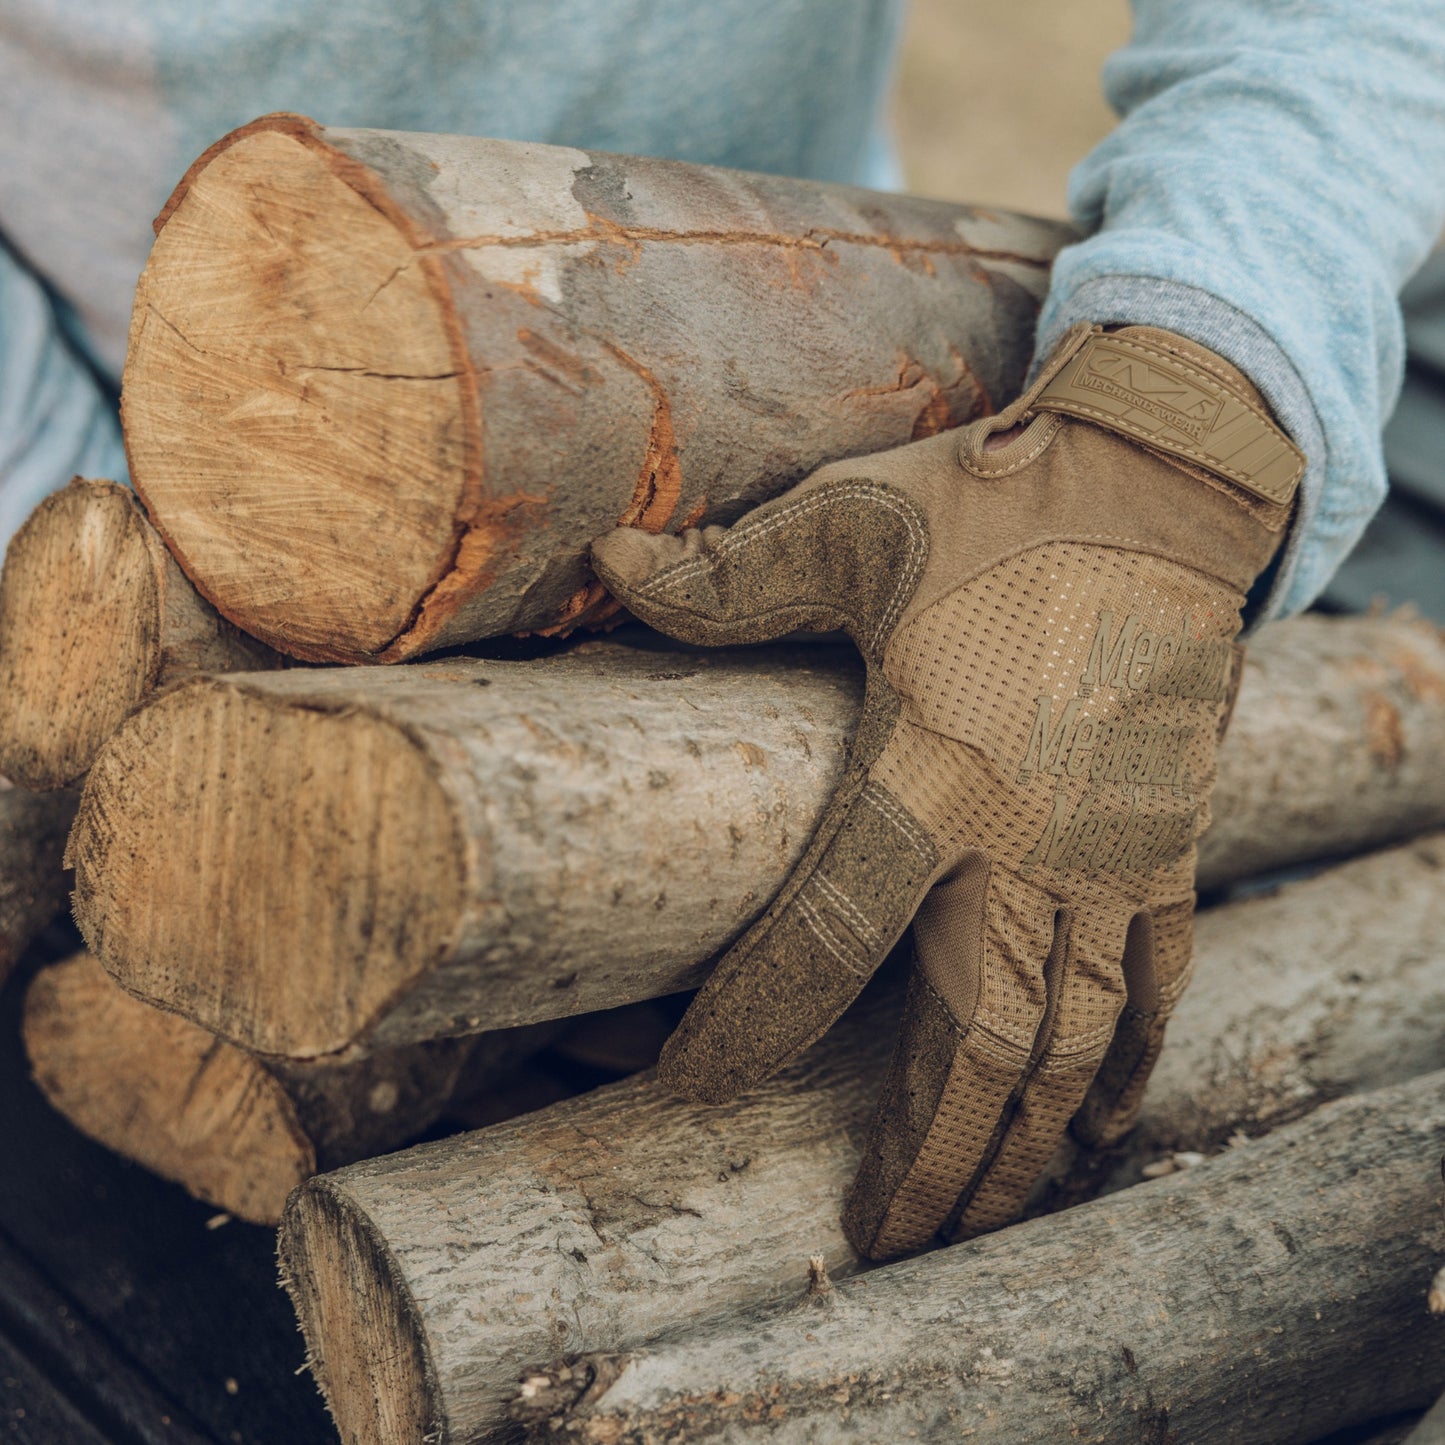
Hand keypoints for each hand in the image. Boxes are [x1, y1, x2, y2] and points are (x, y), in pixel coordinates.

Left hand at [592, 325, 1300, 1259]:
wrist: (1166, 484)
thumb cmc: (996, 505)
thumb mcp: (849, 524)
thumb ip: (728, 573)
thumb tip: (603, 566)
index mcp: (933, 765)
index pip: (825, 933)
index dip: (750, 1023)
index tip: (686, 1084)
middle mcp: (1029, 834)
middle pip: (976, 1037)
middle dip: (925, 1151)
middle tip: (879, 1232)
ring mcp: (1113, 850)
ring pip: (1072, 1038)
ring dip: (1020, 1139)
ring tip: (971, 1214)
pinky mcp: (1171, 843)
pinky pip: (1159, 984)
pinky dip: (1126, 1066)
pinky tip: (1094, 1127)